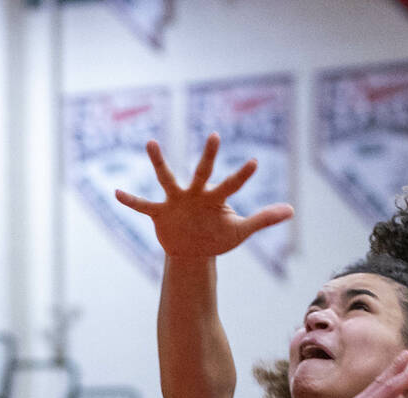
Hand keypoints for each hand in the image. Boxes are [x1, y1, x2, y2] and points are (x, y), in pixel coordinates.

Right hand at [115, 134, 294, 258]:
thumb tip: (292, 210)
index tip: (254, 162)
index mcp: (215, 199)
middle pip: (203, 172)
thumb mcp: (241, 231)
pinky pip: (143, 206)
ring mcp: (177, 201)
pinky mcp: (161, 214)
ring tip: (151, 143)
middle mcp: (196, 194)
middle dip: (209, 156)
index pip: (231, 184)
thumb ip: (264, 219)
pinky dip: (131, 201)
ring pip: (167, 179)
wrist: (193, 252)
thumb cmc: (218, 237)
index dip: (242, 175)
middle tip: (215, 135)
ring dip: (160, 163)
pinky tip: (116, 192)